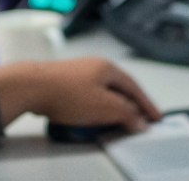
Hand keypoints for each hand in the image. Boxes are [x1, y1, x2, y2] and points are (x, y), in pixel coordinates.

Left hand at [0, 56, 160, 130]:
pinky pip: (88, 96)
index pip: (134, 86)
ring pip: (102, 92)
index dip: (146, 104)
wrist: (32, 86)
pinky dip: (96, 107)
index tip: (156, 118)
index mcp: (107, 68)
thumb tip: (140, 121)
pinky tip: (92, 118)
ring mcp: (78, 72)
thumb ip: (127, 114)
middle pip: (119, 88)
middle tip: (139, 122)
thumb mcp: (105, 107)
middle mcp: (94, 66)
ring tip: (117, 124)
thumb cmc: (68, 94)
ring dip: (112, 108)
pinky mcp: (64, 82)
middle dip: (130, 106)